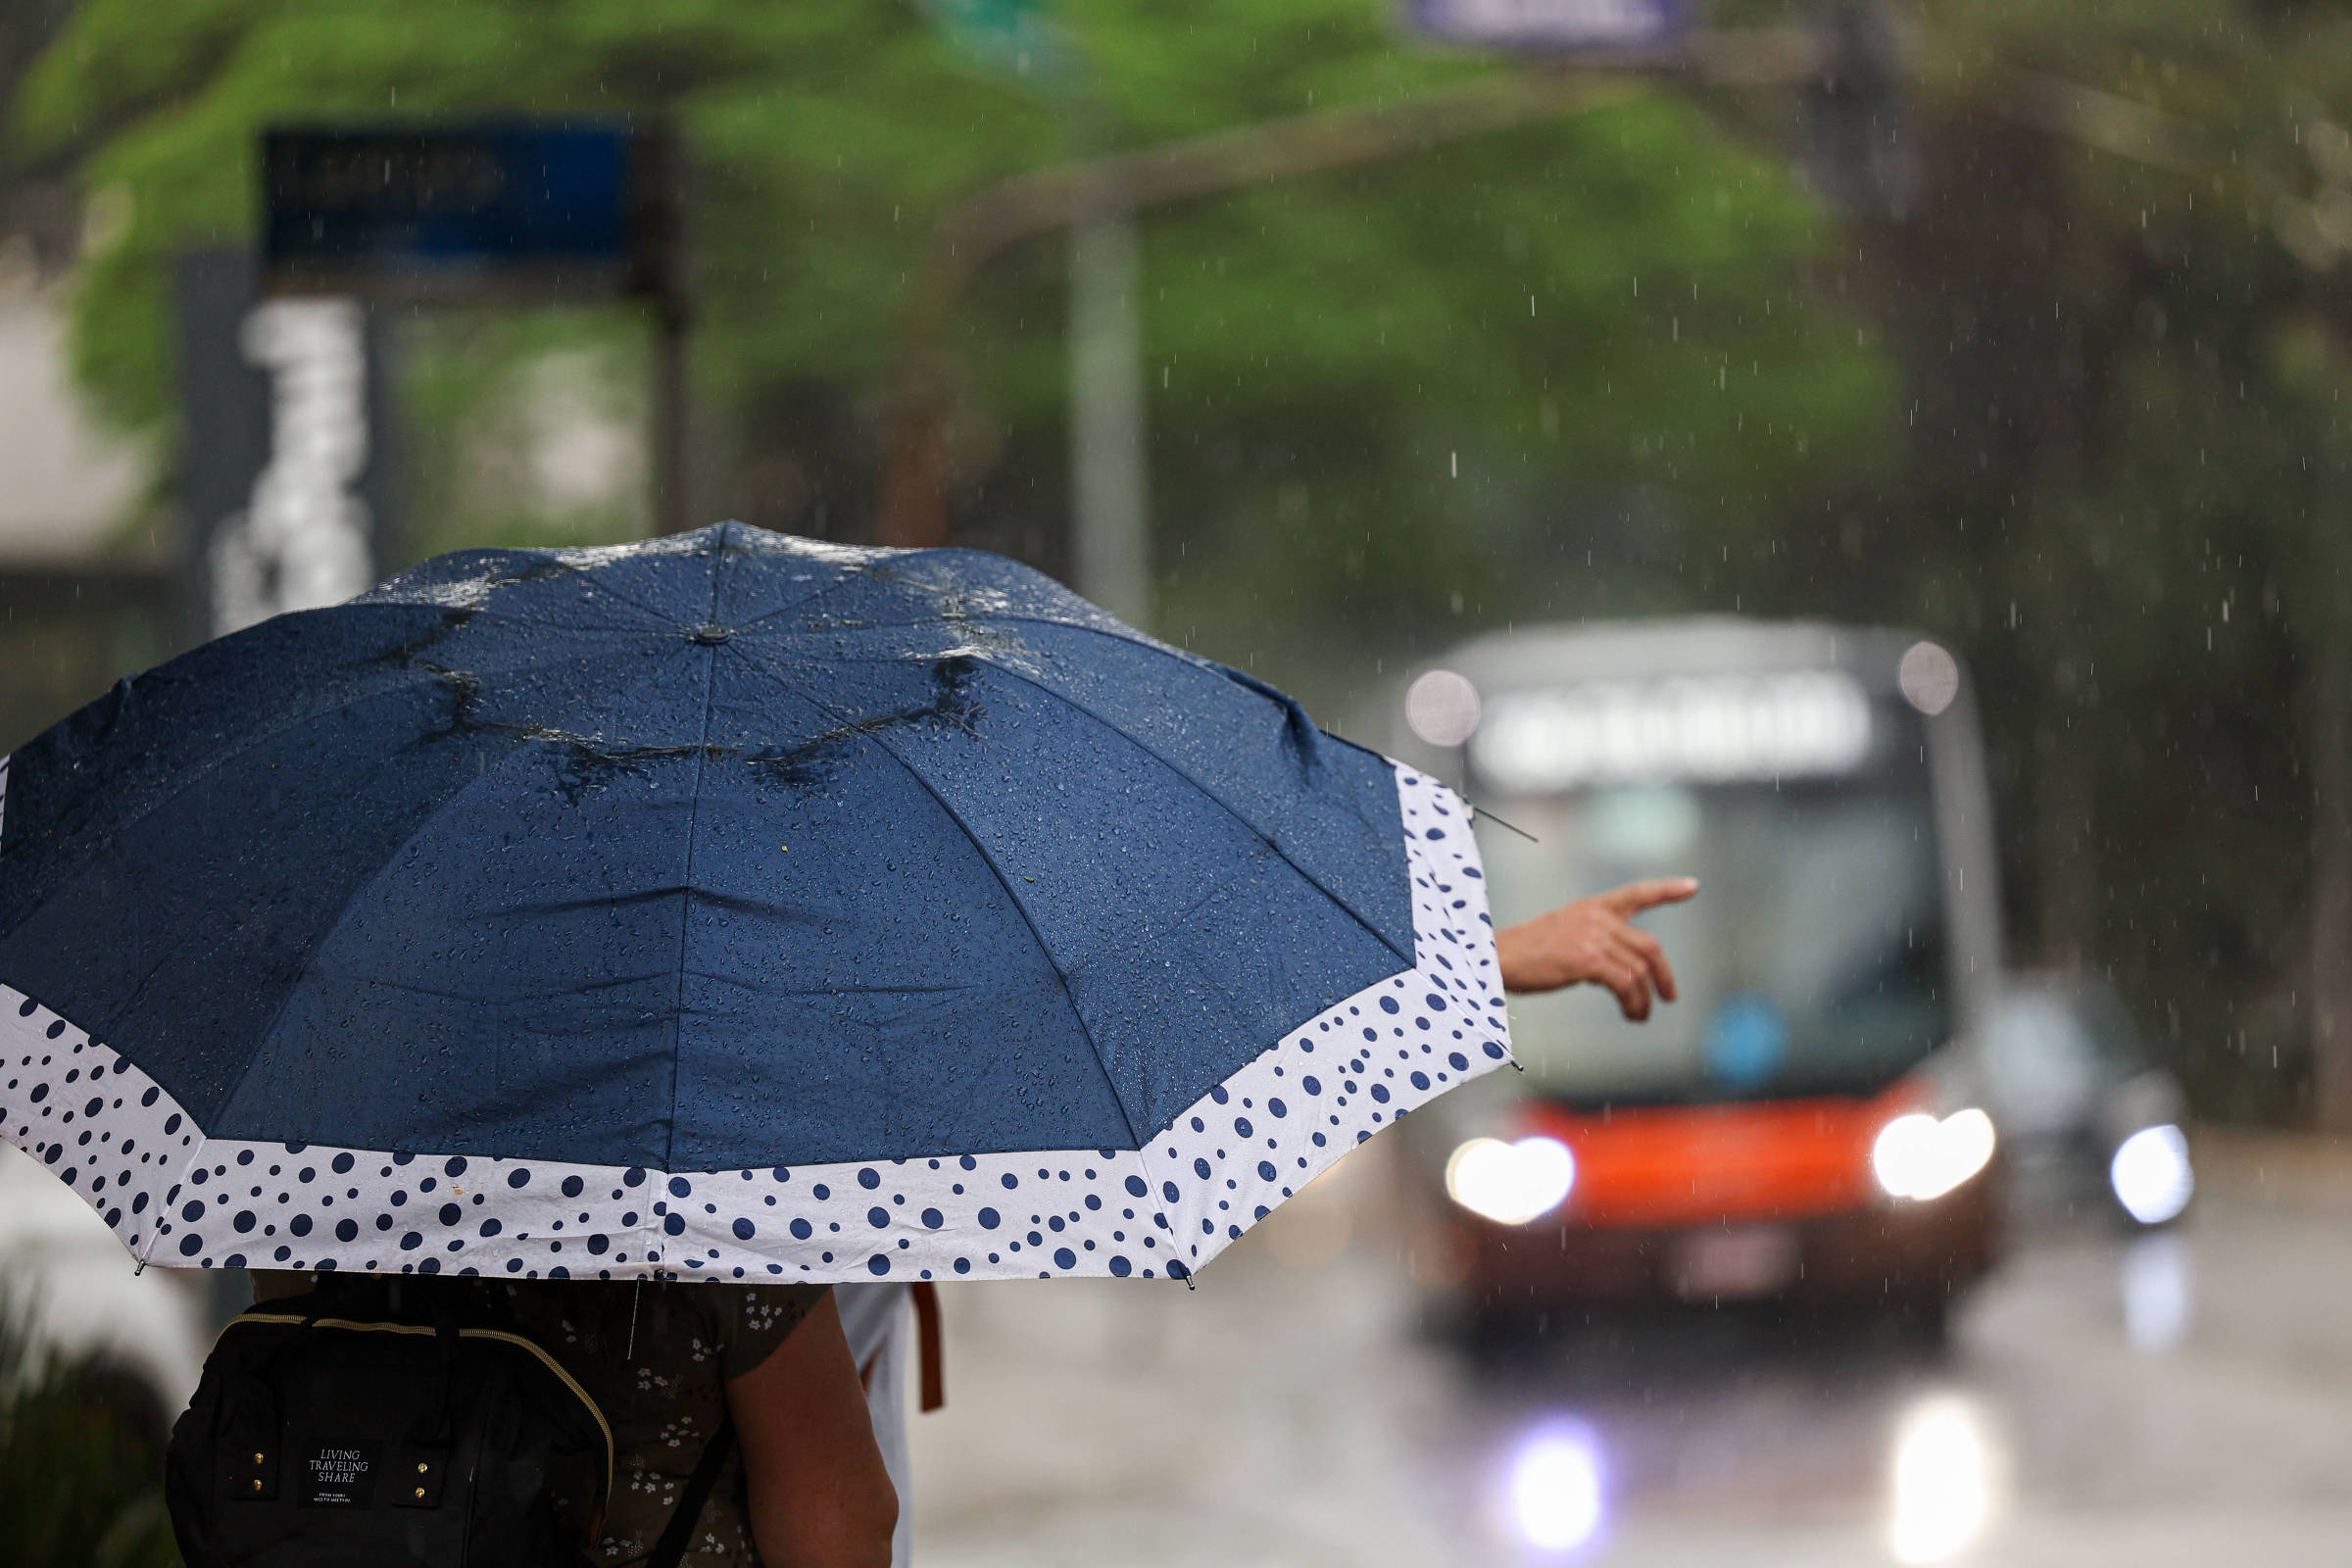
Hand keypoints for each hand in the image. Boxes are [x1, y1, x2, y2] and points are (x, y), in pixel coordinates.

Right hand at [1494, 877, 1698, 1019]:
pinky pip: (1625, 984)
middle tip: (1670, 996)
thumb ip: (1593, 941)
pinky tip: (1629, 1014)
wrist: (1497, 959)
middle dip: (1665, 975)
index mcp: (1591, 907)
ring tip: (1638, 1016)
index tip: (1692, 887)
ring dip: (1644, 999)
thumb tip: (1619, 970)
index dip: (1667, 890)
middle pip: (1649, 946)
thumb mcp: (1562, 934)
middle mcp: (1596, 918)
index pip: (1636, 893)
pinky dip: (1632, 1003)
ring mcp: (1593, 937)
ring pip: (1639, 971)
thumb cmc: (1524, 954)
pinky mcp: (1588, 959)